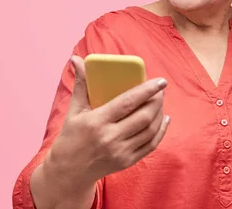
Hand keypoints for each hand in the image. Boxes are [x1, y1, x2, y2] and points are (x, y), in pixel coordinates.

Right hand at [43, 55, 169, 195]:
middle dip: (156, 100)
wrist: (68, 172)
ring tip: (160, 101)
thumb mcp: (74, 110)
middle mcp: (110, 138)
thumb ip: (81, 84)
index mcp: (96, 122)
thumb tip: (76, 59)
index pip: (128, 102)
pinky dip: (160, 131)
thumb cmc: (70, 137)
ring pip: (150, 130)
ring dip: (159, 113)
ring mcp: (120, 152)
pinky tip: (163, 119)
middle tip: (160, 90)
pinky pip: (151, 145)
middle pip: (143, 116)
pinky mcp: (127, 162)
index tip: (161, 81)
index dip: (147, 90)